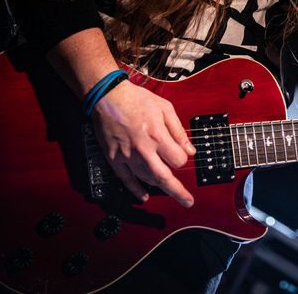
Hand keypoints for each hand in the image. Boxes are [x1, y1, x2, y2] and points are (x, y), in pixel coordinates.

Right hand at [92, 81, 195, 206]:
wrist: (107, 96)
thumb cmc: (136, 99)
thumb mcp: (165, 108)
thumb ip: (178, 131)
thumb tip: (190, 150)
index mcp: (157, 135)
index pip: (178, 160)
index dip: (183, 159)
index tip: (182, 155)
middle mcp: (142, 149)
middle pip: (164, 178)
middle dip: (178, 192)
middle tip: (188, 201)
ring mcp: (127, 156)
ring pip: (147, 179)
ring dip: (160, 186)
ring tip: (170, 189)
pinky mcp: (114, 159)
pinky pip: (126, 179)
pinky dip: (135, 190)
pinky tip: (143, 196)